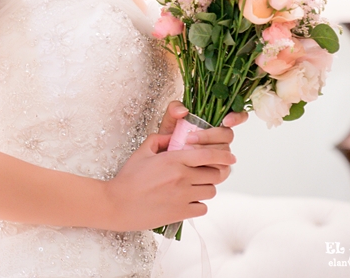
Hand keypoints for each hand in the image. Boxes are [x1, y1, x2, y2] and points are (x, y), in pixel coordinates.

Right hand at [103, 131, 234, 230]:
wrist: (118, 204)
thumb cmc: (128, 178)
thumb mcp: (142, 152)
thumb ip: (159, 140)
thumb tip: (173, 137)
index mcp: (173, 160)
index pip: (208, 156)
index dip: (223, 156)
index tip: (231, 157)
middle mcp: (182, 177)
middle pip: (215, 174)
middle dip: (214, 172)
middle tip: (205, 173)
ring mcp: (183, 196)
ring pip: (211, 191)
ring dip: (206, 188)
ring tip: (194, 187)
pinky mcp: (181, 213)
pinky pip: (202, 208)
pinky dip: (198, 204)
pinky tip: (187, 201)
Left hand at [157, 100, 247, 183]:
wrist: (164, 159)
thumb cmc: (170, 139)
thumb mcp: (169, 121)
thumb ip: (174, 109)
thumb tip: (183, 110)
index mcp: (214, 123)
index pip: (236, 116)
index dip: (237, 117)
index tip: (226, 121)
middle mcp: (221, 138)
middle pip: (228, 135)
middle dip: (209, 136)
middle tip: (189, 138)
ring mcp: (222, 155)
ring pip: (225, 152)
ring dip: (205, 151)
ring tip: (186, 150)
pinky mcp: (219, 170)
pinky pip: (221, 168)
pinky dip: (207, 166)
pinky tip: (194, 163)